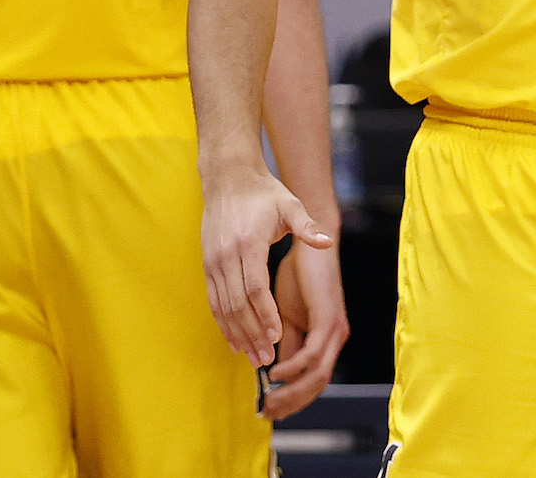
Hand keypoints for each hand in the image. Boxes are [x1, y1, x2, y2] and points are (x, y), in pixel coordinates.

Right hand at [200, 168, 334, 368]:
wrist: (228, 178)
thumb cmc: (264, 193)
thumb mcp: (290, 205)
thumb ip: (307, 227)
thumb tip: (327, 242)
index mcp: (249, 243)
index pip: (255, 288)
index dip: (265, 314)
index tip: (277, 336)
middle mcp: (227, 255)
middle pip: (238, 303)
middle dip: (253, 333)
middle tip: (266, 358)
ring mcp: (214, 261)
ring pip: (223, 306)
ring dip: (237, 333)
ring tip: (252, 357)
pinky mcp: (207, 264)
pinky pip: (213, 300)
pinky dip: (223, 323)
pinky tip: (234, 340)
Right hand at [263, 242, 348, 420]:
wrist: (312, 243)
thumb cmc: (300, 275)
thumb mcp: (287, 315)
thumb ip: (286, 341)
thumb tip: (274, 370)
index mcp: (327, 336)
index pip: (314, 379)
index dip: (294, 398)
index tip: (272, 409)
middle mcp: (336, 335)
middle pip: (317, 384)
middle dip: (292, 402)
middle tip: (268, 414)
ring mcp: (335, 328)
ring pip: (317, 374)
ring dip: (292, 391)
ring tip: (270, 400)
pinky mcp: (329, 317)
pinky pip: (313, 353)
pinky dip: (294, 367)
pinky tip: (275, 373)